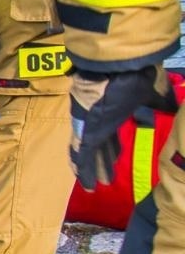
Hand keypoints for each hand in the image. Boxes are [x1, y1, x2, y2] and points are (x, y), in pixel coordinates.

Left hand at [71, 66, 177, 189]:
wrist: (118, 67)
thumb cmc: (136, 77)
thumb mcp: (153, 93)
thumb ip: (160, 103)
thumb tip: (173, 109)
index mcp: (112, 110)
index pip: (111, 135)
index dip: (114, 149)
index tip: (117, 159)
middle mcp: (98, 118)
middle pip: (101, 146)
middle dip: (104, 163)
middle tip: (107, 179)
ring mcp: (89, 125)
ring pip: (89, 153)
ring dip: (94, 170)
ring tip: (95, 186)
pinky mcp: (85, 131)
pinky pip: (82, 154)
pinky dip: (84, 169)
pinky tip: (85, 182)